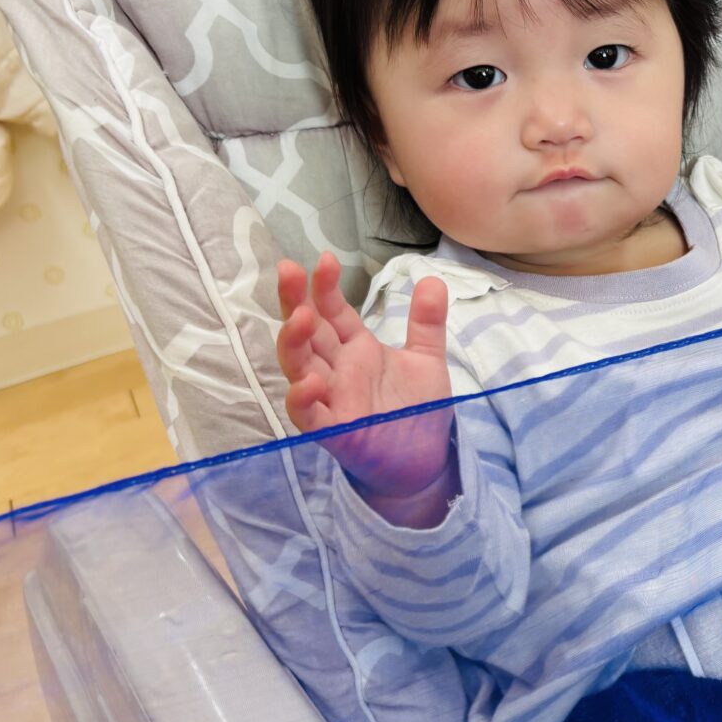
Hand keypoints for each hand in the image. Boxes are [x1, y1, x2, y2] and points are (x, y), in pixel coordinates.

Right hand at [277, 252, 456, 524]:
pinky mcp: (334, 433)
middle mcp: (336, 371)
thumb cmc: (416, 410)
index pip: (331, 312)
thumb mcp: (427, 359)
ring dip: (294, 342)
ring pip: (299, 368)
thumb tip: (432, 279)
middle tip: (288, 270)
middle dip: (294, 301)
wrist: (425, 461)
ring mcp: (331, 401)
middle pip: (306, 332)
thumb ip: (426, 322)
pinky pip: (310, 416)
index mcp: (355, 350)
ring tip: (300, 316)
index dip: (324, 286)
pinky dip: (304, 400)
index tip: (324, 259)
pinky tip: (309, 381)